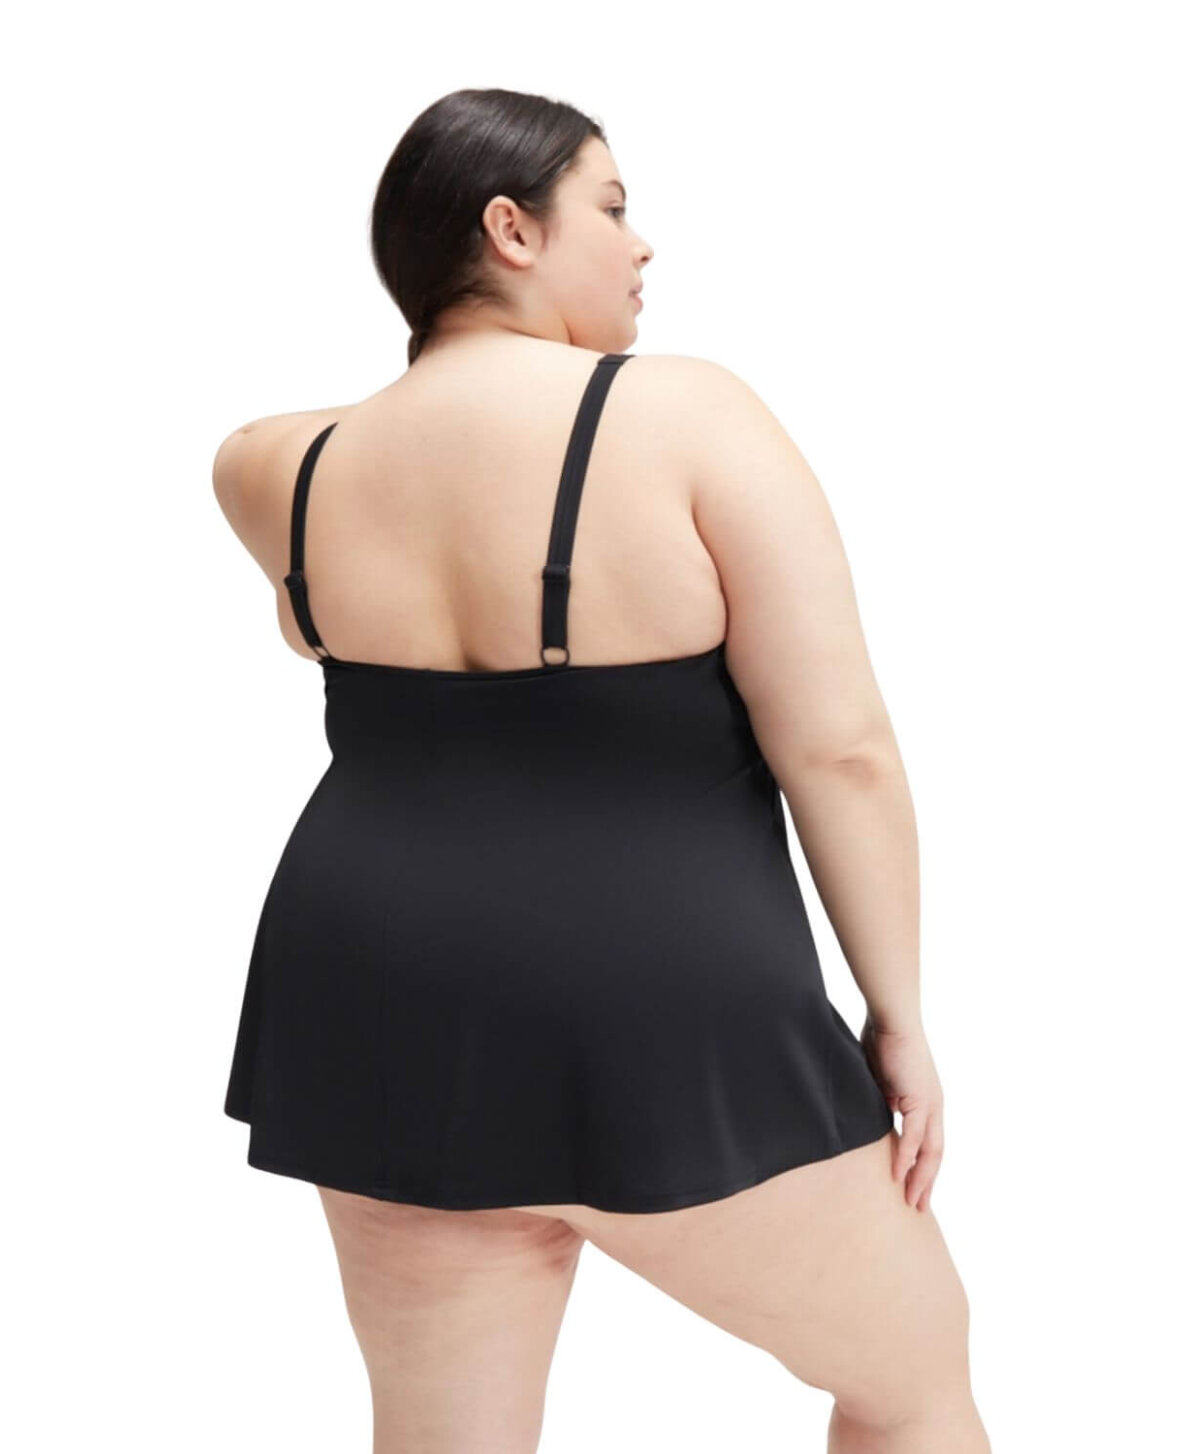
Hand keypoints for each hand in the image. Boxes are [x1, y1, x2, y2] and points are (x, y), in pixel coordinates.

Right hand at [860, 1019, 943, 1211]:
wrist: (892, 1018)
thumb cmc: (883, 1040)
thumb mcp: (881, 1080)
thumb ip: (883, 1101)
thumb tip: (873, 1120)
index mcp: (926, 1101)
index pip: (929, 1143)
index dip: (922, 1168)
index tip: (912, 1189)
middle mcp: (934, 1106)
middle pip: (935, 1154)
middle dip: (926, 1183)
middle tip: (918, 1208)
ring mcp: (930, 1104)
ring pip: (930, 1151)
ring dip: (920, 1179)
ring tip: (911, 1202)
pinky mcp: (920, 1099)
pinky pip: (914, 1137)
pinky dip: (907, 1158)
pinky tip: (899, 1176)